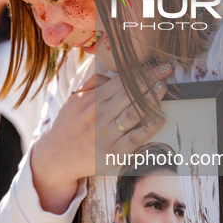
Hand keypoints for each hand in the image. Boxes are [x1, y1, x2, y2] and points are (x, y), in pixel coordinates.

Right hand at [31, 64, 171, 212]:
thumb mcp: (73, 101)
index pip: (121, 81)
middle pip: (129, 93)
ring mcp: (106, 134)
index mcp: (92, 100)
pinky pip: (133, 139)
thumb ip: (91, 85)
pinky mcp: (112, 153)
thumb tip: (109, 73)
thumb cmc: (68, 127)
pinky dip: (147, 129)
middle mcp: (99, 114)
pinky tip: (159, 119)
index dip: (140, 72)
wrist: (56, 157)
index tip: (156, 65)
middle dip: (150, 79)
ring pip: (133, 112)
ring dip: (150, 99)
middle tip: (166, 69)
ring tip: (163, 88)